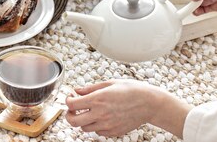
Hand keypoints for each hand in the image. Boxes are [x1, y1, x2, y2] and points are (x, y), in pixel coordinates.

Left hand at [64, 79, 189, 137]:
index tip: (71, 98)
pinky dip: (96, 126)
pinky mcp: (114, 132)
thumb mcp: (109, 83)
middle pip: (74, 121)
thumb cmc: (131, 90)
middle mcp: (100, 114)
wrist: (149, 103)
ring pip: (85, 128)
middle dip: (69, 115)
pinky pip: (98, 132)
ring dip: (83, 120)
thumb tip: (76, 91)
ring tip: (89, 112)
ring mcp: (107, 125)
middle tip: (73, 109)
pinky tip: (101, 117)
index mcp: (98, 99)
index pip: (72, 104)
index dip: (68, 100)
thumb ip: (90, 88)